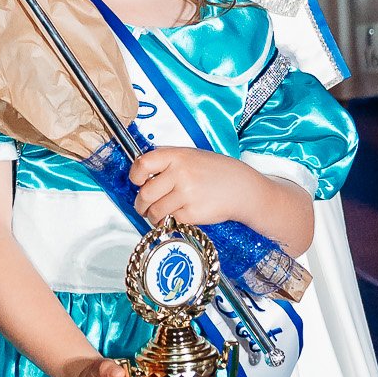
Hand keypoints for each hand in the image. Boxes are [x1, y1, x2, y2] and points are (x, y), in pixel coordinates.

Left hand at [130, 145, 249, 227]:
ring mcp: (186, 194)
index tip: (136, 181)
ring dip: (152, 216)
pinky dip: (171, 220)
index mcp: (178, 156)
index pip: (143, 164)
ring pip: (155, 211)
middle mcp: (180, 174)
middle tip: (142, 206)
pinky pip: (171, 220)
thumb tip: (142, 171)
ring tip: (158, 214)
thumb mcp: (192, 155)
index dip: (135, 175)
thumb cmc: (217, 171)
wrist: (242, 188)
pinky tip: (179, 214)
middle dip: (140, 204)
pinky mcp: (192, 213)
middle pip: (145, 193)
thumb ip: (168, 160)